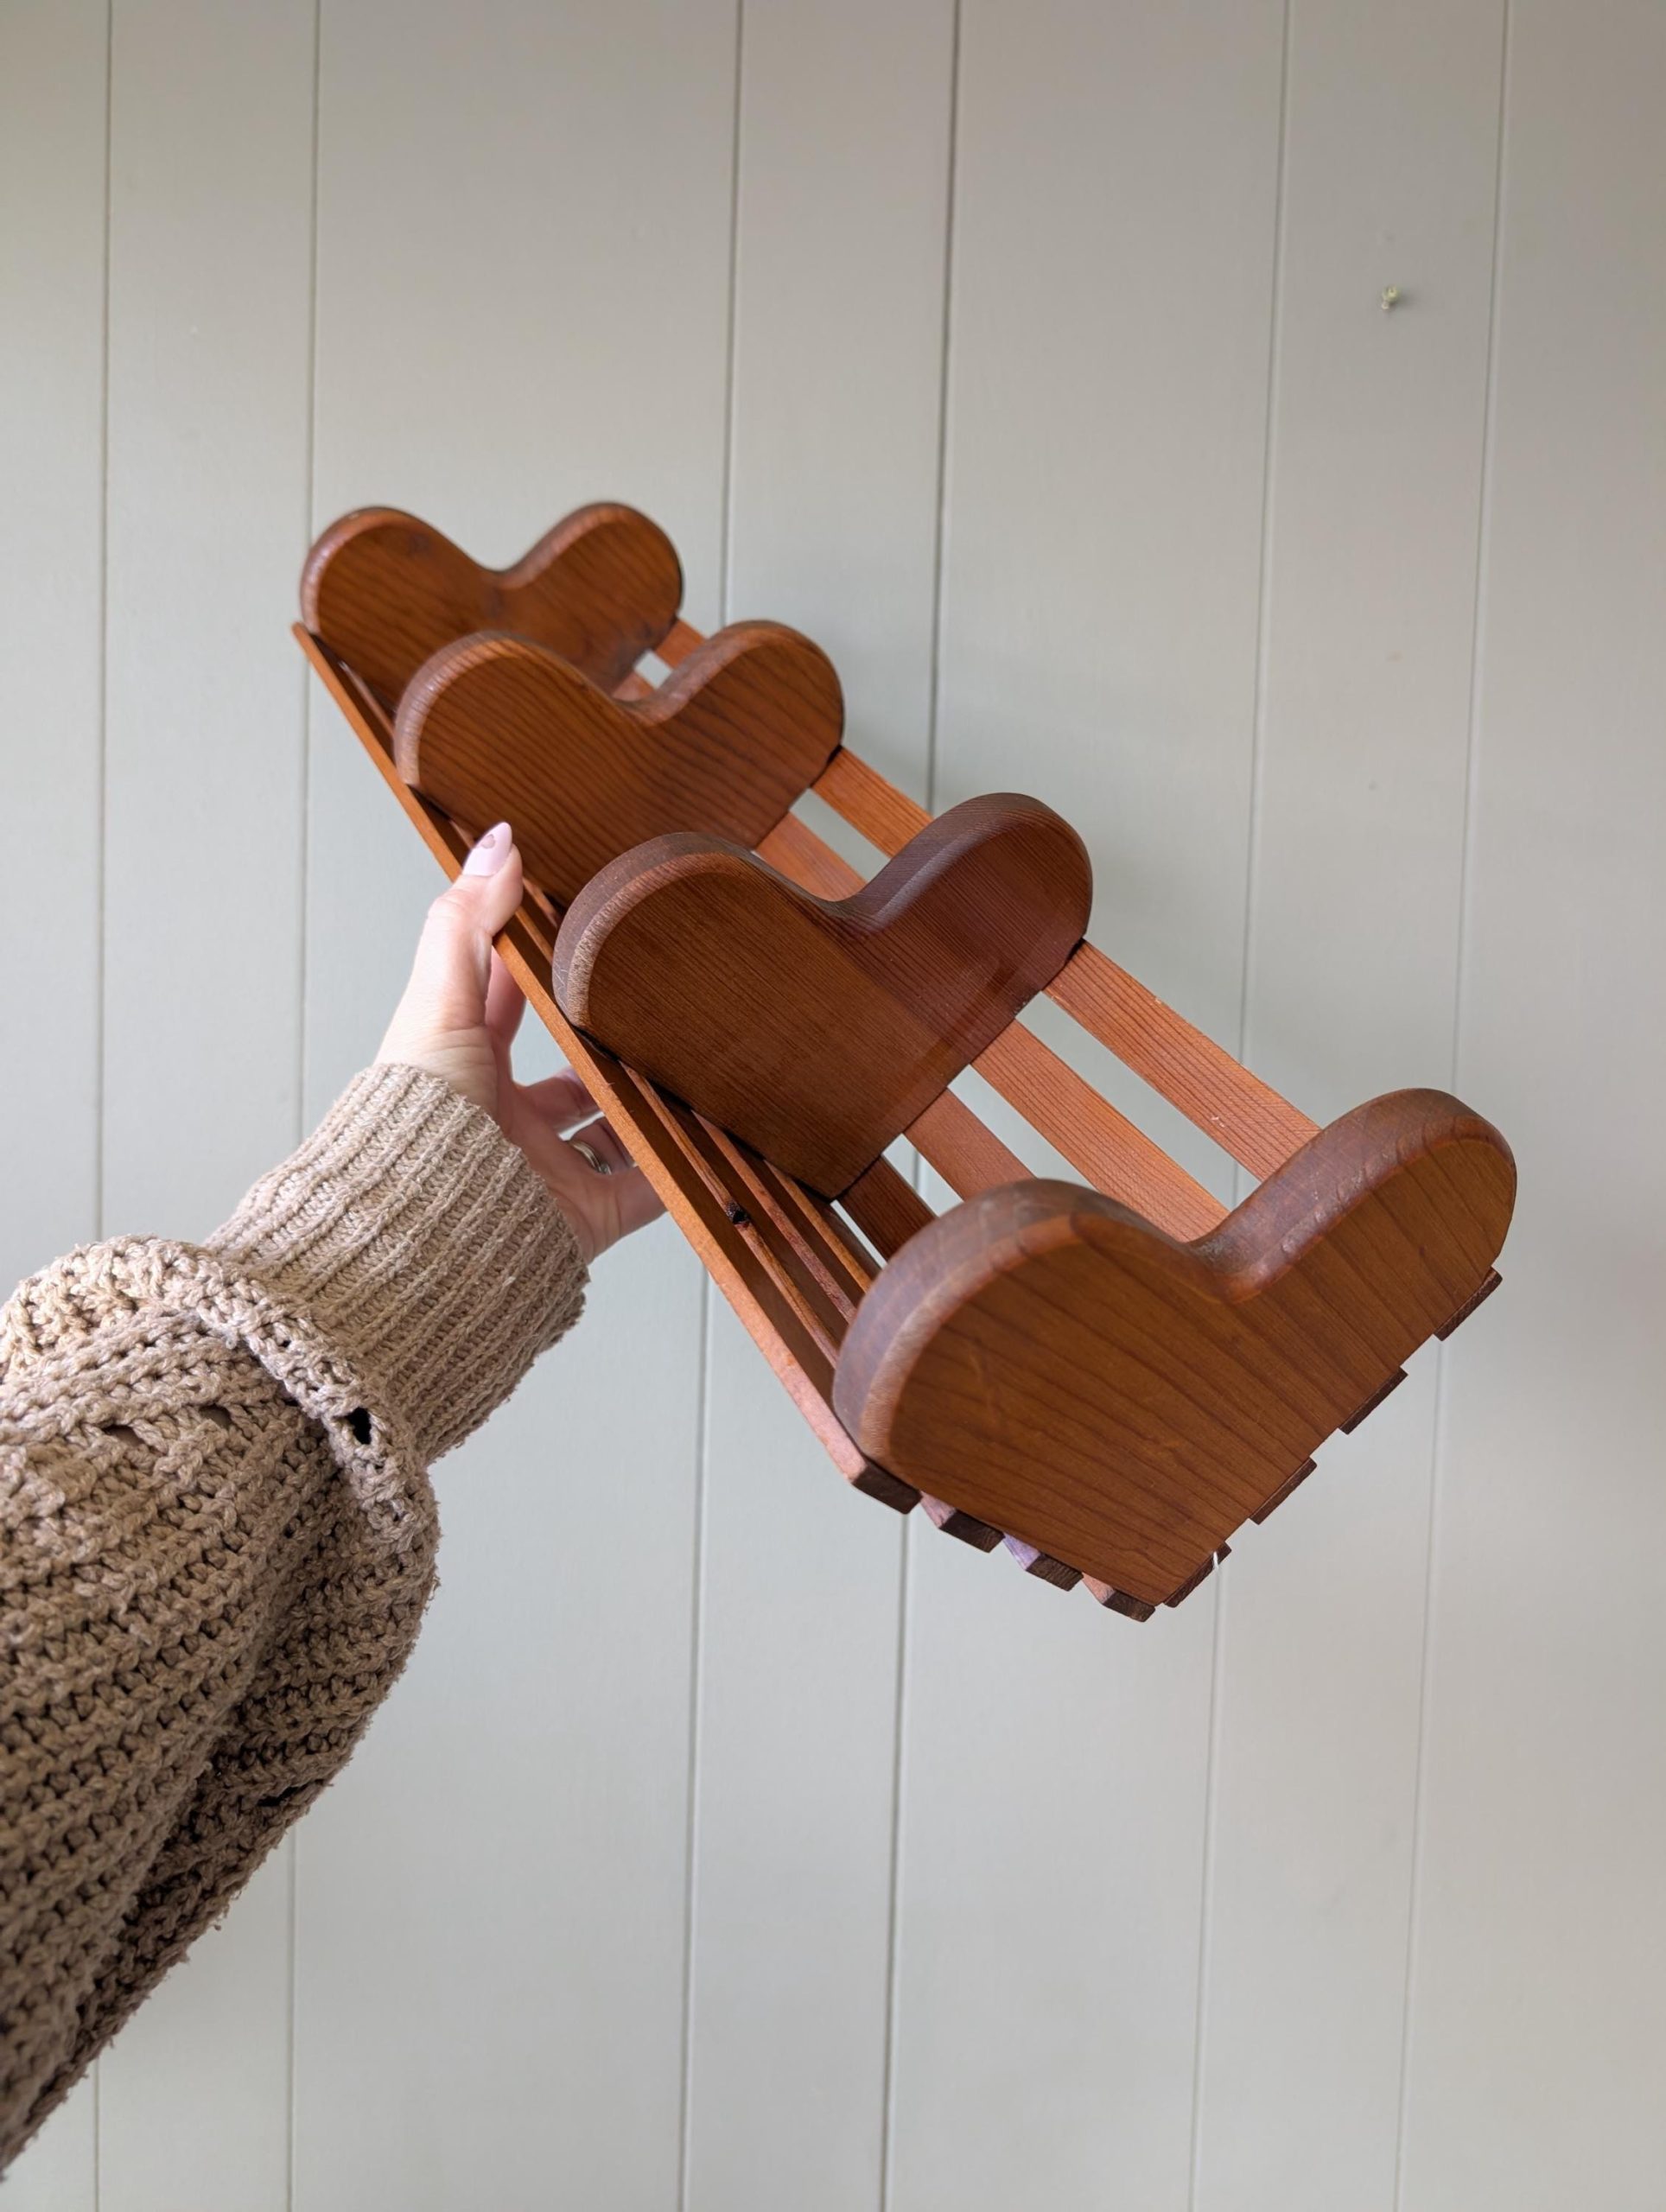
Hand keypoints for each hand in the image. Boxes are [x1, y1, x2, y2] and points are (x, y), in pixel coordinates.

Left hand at [375, 822, 663, 1263]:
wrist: (432, 1229)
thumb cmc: (418, 1123)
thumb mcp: (438, 1001)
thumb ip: (466, 922)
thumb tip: (497, 843)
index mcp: (466, 1066)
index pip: (508, 1003)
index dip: (540, 963)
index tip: (583, 924)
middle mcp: (508, 1119)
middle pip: (569, 1070)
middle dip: (607, 1040)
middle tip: (656, 1000)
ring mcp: (550, 1168)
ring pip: (614, 1126)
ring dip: (649, 1102)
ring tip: (696, 1064)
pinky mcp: (588, 1215)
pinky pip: (648, 1186)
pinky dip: (683, 1168)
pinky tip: (715, 1136)